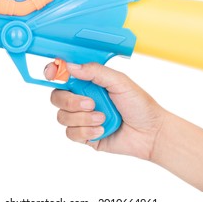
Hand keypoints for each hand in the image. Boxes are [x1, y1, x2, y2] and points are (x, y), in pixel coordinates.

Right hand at [44, 62, 167, 159]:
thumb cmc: (139, 105)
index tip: (52, 74)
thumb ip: (96, 72)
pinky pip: (71, 133)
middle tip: (90, 104)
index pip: (64, 74)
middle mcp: (82, 98)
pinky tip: (101, 130)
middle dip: (71, 101)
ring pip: (62, 116)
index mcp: (89, 82)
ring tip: (102, 118)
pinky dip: (86, 131)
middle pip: (57, 97)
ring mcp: (82, 118)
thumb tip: (71, 66)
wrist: (150, 133)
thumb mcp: (120, 82)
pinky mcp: (84, 135)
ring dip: (83, 118)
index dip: (53, 72)